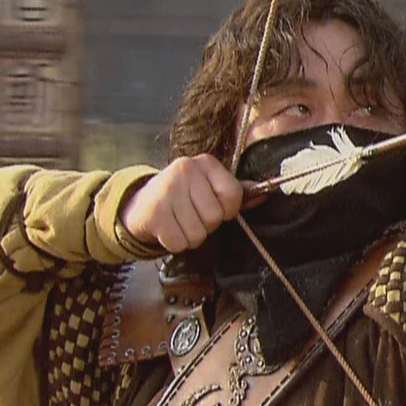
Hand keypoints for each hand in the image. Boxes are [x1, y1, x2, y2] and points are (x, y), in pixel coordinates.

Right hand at [119, 154, 244, 252]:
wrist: (140, 203)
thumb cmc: (183, 197)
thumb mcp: (208, 187)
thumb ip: (235, 192)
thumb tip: (265, 194)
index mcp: (205, 162)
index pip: (233, 195)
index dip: (228, 210)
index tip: (215, 208)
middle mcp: (186, 170)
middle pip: (215, 217)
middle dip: (206, 224)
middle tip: (191, 215)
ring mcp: (167, 189)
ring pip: (198, 233)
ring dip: (190, 236)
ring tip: (179, 222)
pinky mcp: (154, 211)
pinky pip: (179, 243)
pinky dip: (175, 243)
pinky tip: (167, 228)